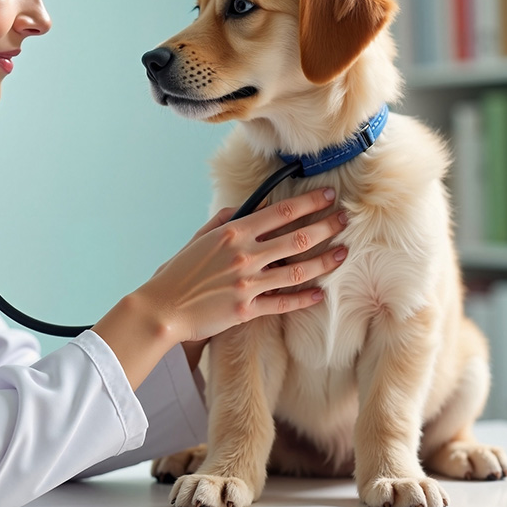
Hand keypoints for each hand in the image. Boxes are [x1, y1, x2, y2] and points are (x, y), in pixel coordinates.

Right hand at [93, 188, 346, 388]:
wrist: (162, 309)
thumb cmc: (177, 272)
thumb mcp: (198, 239)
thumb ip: (223, 221)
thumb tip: (246, 208)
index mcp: (232, 233)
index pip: (280, 212)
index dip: (309, 203)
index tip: (328, 195)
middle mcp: (244, 256)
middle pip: (297, 239)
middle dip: (326, 227)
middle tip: (344, 220)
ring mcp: (248, 284)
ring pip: (297, 272)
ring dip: (324, 261)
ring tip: (343, 253)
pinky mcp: (247, 310)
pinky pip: (283, 303)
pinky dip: (303, 298)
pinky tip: (319, 293)